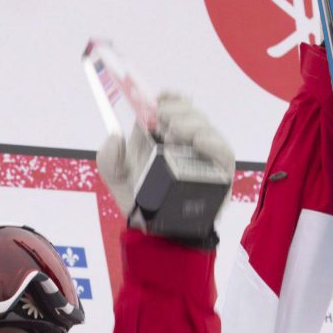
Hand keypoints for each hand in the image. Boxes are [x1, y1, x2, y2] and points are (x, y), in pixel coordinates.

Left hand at [97, 92, 233, 239]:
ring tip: (175, 129)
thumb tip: (115, 136)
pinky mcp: (220, 175)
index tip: (159, 96)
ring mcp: (205, 158)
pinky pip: (224, 154)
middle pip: (191, 114)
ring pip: (206, 130)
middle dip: (177, 109)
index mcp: (164, 137)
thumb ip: (108, 158)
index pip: (175, 107)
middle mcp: (187, 143)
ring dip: (191, 124)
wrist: (154, 235)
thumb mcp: (116, 179)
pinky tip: (199, 142)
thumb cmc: (140, 202)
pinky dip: (213, 144)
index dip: (170, 97)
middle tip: (162, 116)